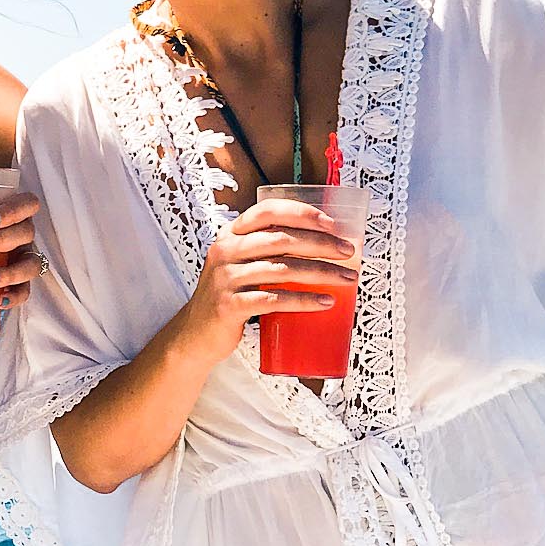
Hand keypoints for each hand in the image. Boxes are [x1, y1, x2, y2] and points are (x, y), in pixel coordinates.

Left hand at [0, 190, 45, 310]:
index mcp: (12, 210)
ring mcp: (22, 256)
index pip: (28, 203)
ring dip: (10, 273)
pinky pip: (24, 290)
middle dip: (1, 241)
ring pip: (30, 264)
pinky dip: (15, 297)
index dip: (14, 210)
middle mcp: (23, 232)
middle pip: (26, 233)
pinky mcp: (17, 279)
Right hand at [181, 197, 358, 364]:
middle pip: (282, 239)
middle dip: (322, 244)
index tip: (332, 224)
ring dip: (321, 273)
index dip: (302, 213)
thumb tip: (322, 244)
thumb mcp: (241, 264)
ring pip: (282, 270)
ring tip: (346, 278)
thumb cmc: (230, 296)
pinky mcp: (229, 306)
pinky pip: (274, 300)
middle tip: (348, 252)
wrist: (196, 334)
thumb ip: (268, 250)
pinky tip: (324, 302)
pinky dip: (304, 300)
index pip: (268, 211)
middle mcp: (226, 251)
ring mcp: (226, 279)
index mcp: (231, 234)